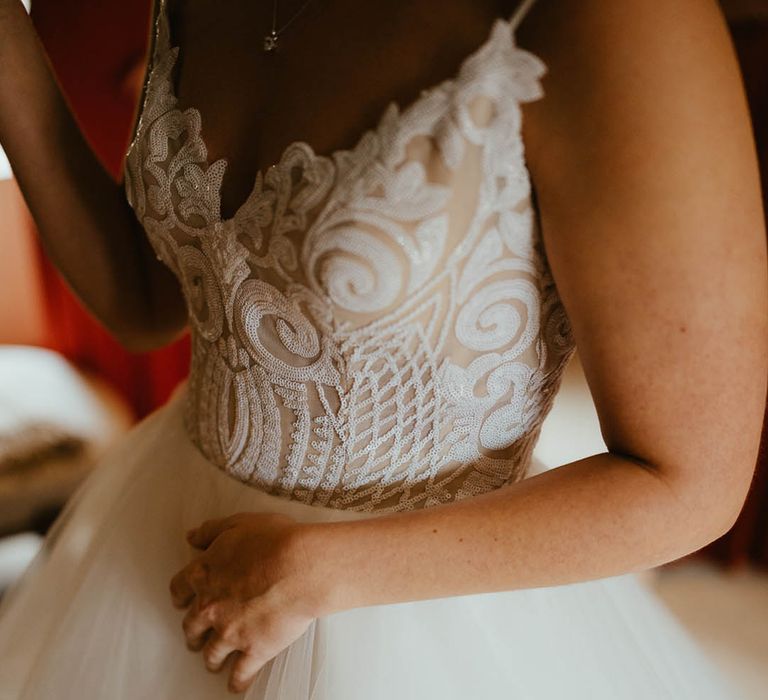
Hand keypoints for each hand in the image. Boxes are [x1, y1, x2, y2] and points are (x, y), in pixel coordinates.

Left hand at [169, 511, 320, 693]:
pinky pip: (240, 674)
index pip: (180, 588)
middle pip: (191, 626)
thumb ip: (212, 531)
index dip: (181, 596)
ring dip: (211, 658)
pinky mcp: (254, 650)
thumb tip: (193, 536)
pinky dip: (237, 681)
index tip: (183, 600)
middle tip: (197, 635)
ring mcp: (230, 632)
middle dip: (193, 632)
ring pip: (211, 653)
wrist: (301, 566)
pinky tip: (237, 685)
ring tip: (215, 662)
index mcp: (204, 574)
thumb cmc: (275, 541)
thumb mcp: (239, 523)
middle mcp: (210, 607)